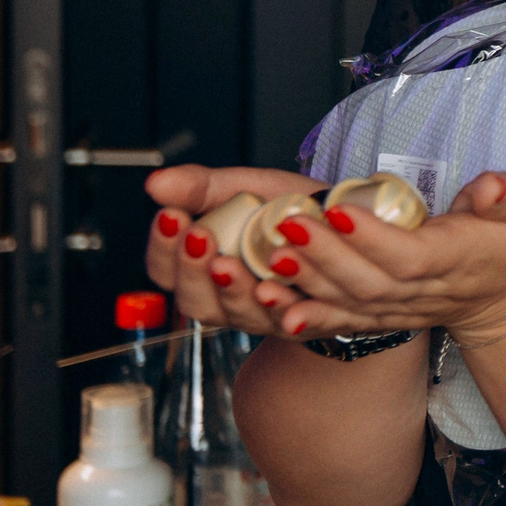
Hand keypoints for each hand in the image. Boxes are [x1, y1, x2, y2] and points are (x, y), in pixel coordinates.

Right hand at [145, 165, 324, 333]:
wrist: (350, 222)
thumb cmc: (291, 209)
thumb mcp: (246, 188)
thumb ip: (203, 188)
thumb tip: (155, 184)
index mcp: (205, 267)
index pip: (166, 270)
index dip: (164, 247)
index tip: (172, 216)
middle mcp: (229, 298)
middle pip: (195, 301)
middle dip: (192, 270)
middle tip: (199, 236)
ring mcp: (265, 314)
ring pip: (239, 315)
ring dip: (232, 290)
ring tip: (228, 262)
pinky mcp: (304, 321)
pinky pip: (290, 321)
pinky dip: (280, 307)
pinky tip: (273, 288)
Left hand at [252, 172, 505, 345]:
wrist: (505, 296)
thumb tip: (489, 187)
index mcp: (456, 260)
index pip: (411, 256)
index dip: (374, 239)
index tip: (339, 210)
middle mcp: (423, 291)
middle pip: (369, 282)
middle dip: (325, 256)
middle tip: (289, 225)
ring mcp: (400, 310)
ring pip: (349, 303)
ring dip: (307, 283)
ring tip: (271, 258)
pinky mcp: (381, 318)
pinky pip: (342, 322)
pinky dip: (307, 317)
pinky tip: (272, 304)